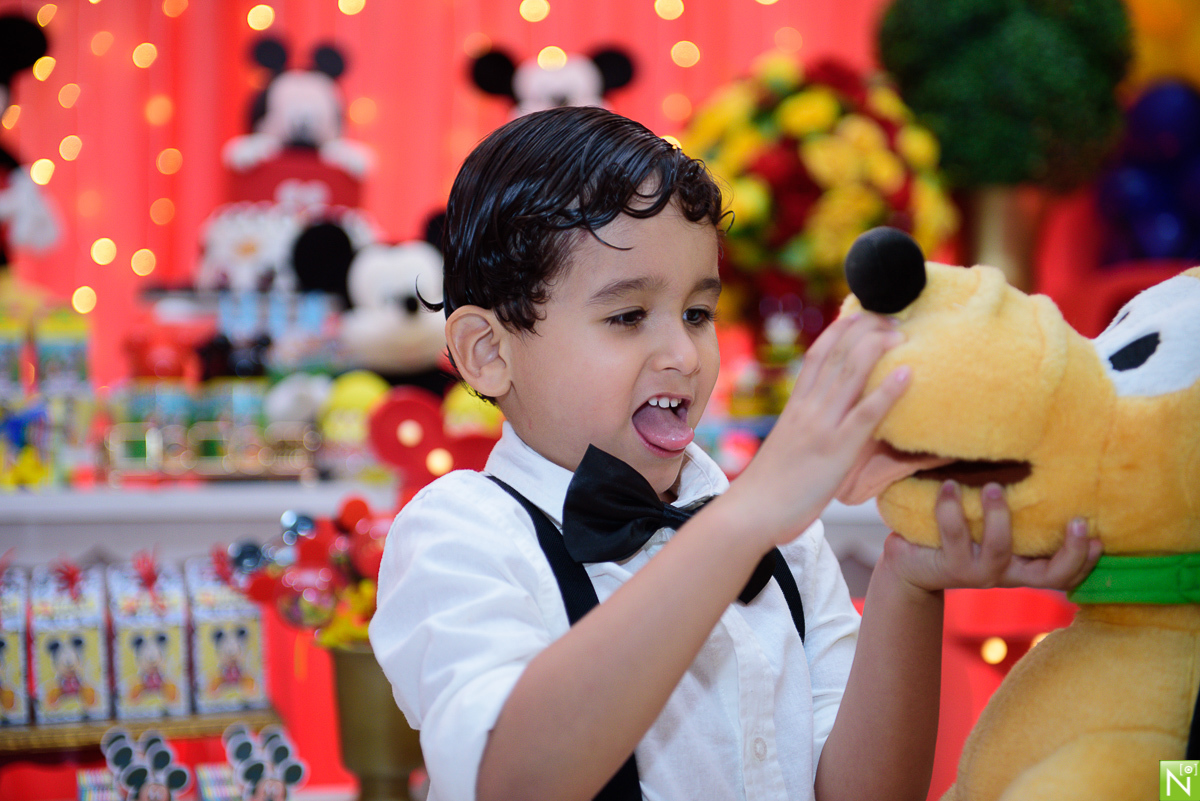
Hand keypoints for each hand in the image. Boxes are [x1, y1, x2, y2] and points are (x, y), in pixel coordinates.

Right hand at [722, 312, 909, 548]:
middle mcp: (807, 409)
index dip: (839, 331)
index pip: (817, 356)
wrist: (750, 513)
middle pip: (837, 355)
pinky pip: (865, 414)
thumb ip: (806, 435)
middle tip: (891, 315)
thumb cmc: (768, 492)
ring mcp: (822, 427)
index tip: (860, 314)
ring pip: (851, 374)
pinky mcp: (836, 450)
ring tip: (902, 332)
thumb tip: (825, 432)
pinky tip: (908, 374)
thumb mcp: (788, 451)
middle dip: (865, 329)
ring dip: (879, 348)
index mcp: (795, 408)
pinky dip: (887, 392)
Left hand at [885, 480, 1101, 591]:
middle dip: (1070, 552)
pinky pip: (954, 537)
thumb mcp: (987, 523)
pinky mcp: (948, 566)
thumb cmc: (956, 534)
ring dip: (999, 516)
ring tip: (994, 488)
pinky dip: (951, 509)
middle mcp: (1005, 573)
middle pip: (1050, 576)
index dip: (1084, 559)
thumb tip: (1036, 452)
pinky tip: (949, 487)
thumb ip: (1012, 503)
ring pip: (1000, 549)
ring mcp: (978, 572)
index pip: (1063, 572)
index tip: (1101, 536)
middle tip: (1077, 520)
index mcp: (1022, 564)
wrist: (910, 565)